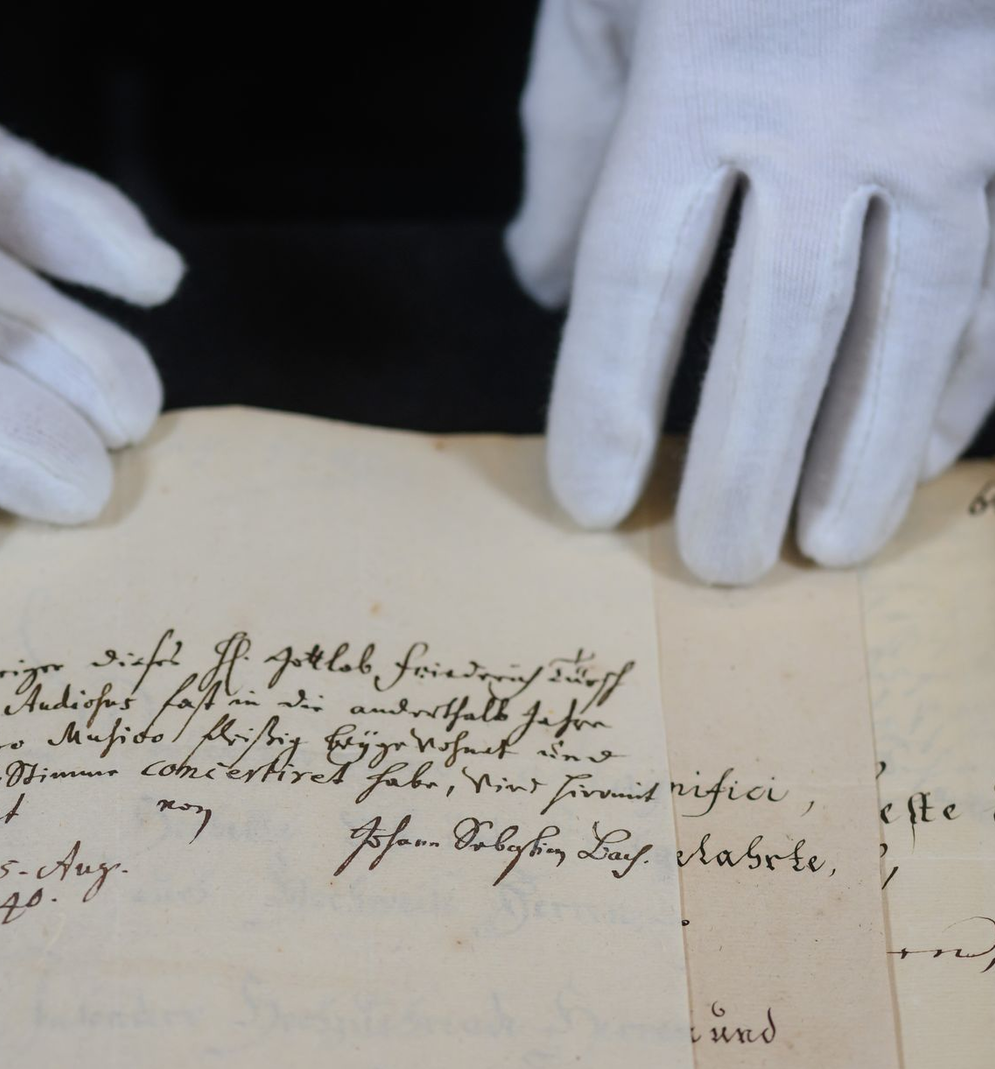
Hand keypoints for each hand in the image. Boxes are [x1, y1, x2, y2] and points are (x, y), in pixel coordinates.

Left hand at [509, 0, 994, 582]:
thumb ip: (565, 141)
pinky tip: (921, 456)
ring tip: (824, 552)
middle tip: (713, 566)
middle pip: (775, 344)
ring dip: (862, 462)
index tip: (589, 501)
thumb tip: (542, 285)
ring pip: (905, 339)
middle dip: (740, 472)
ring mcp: (956, 124)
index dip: (604, 412)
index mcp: (705, 74)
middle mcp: (838, 110)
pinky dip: (959, 386)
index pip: (636, 288)